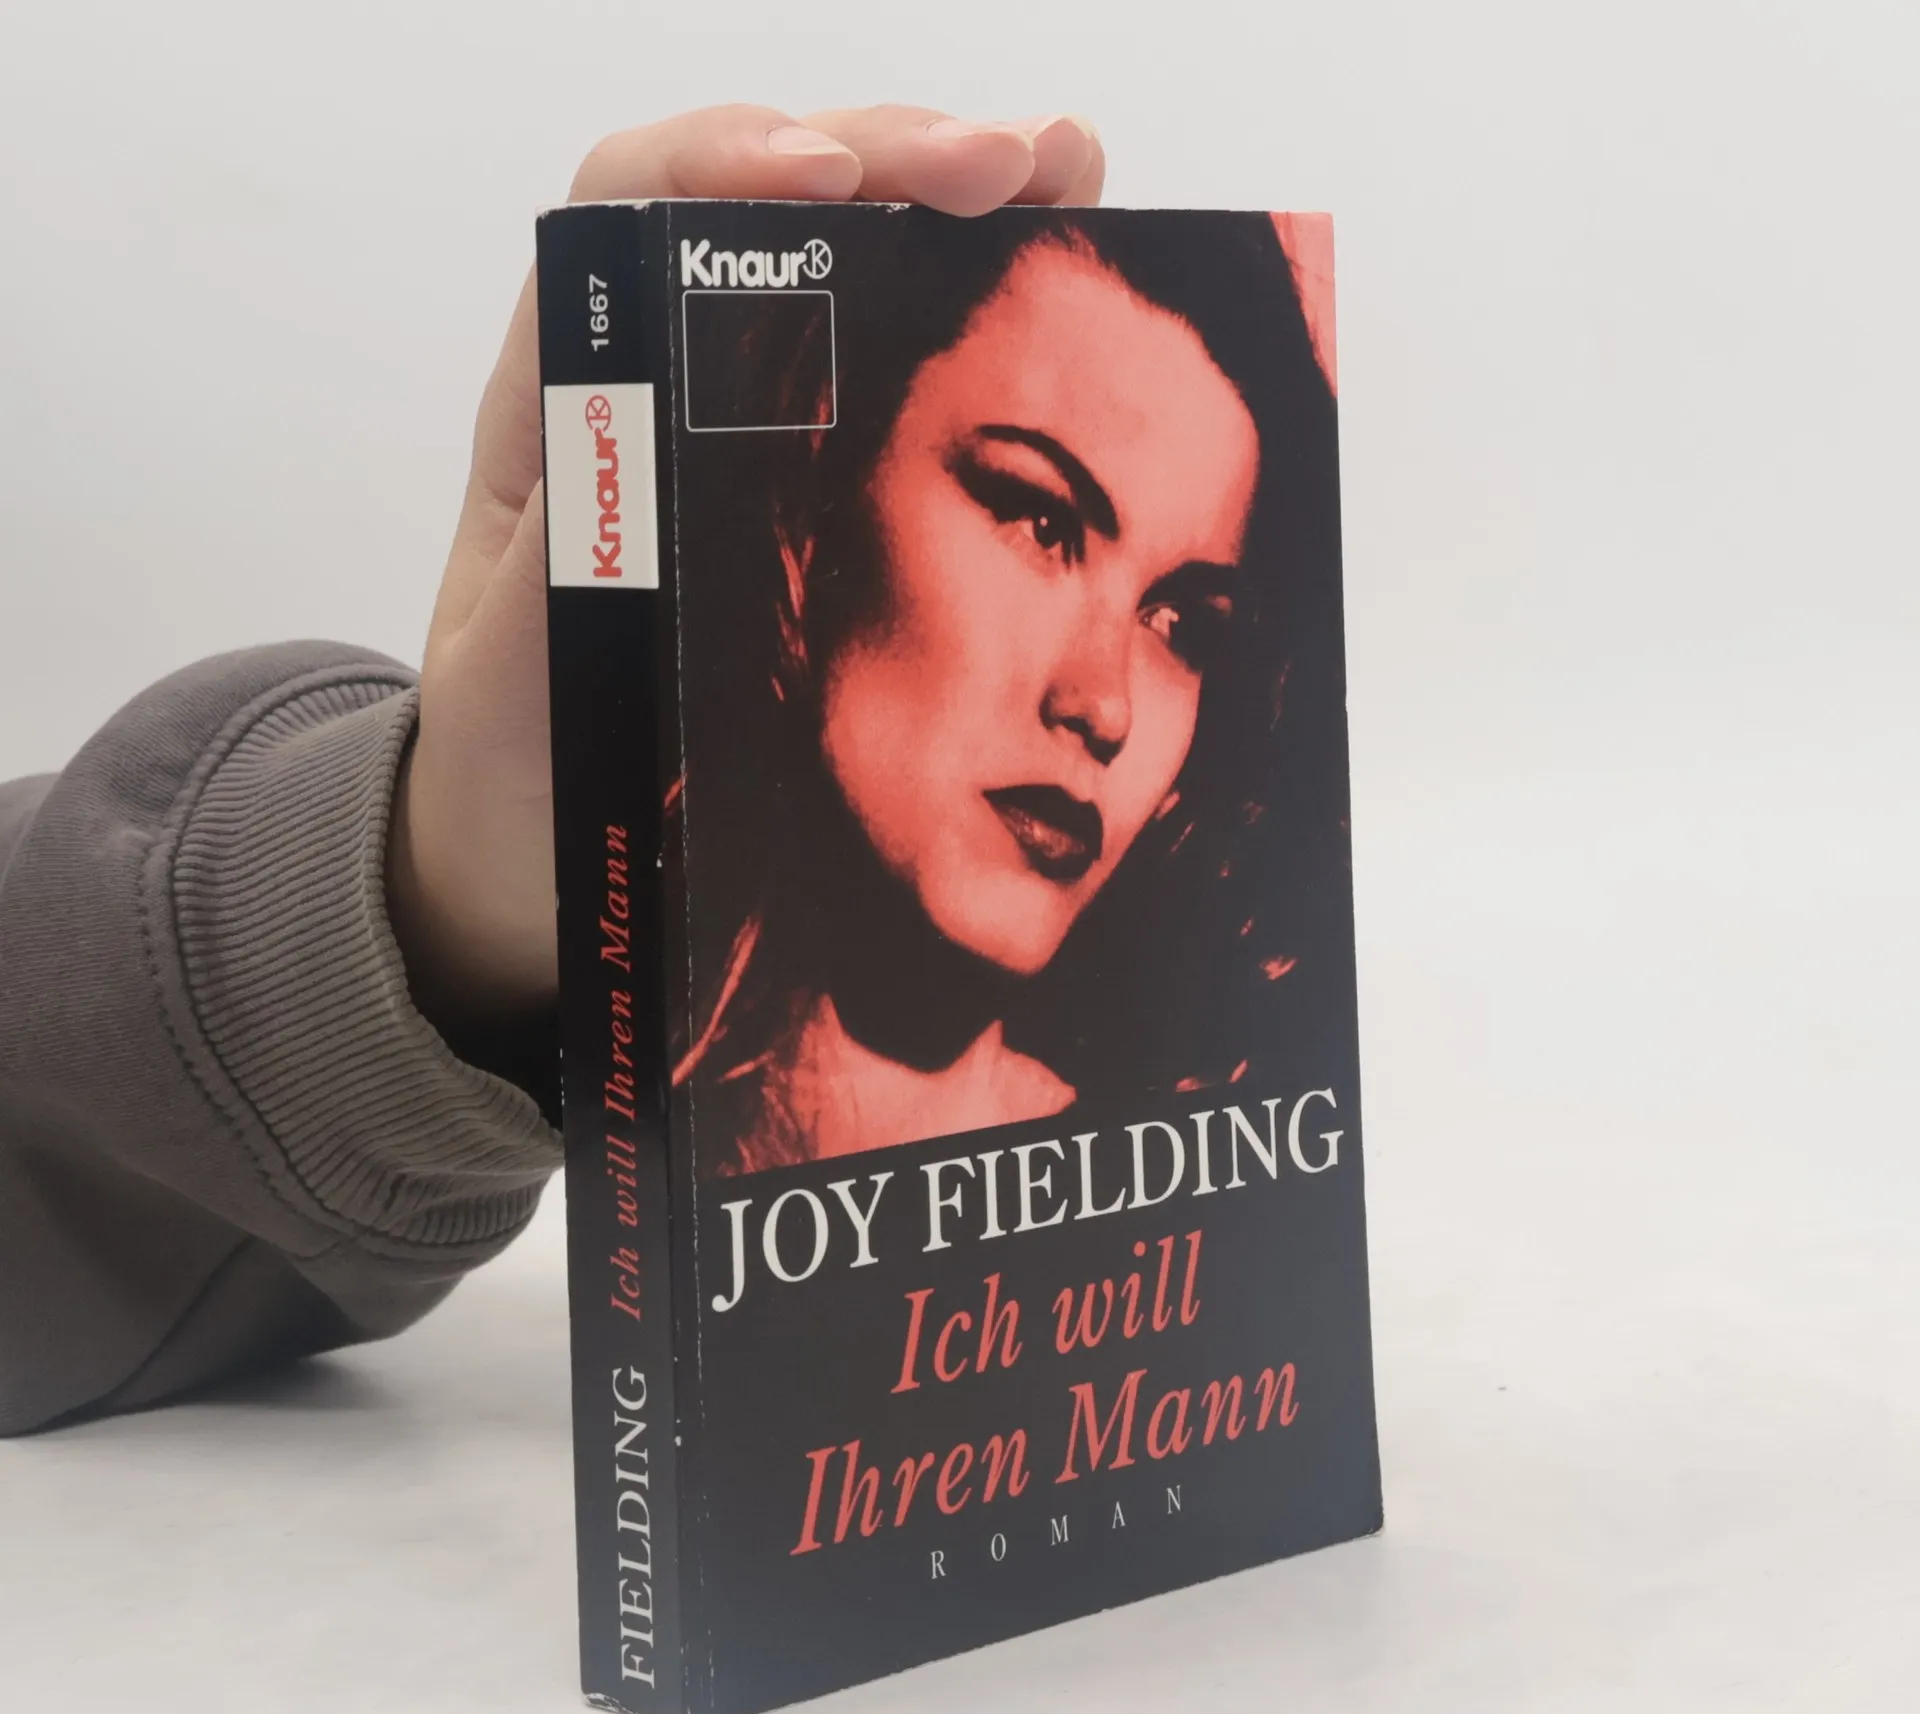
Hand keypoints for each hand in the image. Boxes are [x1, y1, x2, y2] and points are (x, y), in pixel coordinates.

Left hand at [387, 103, 1104, 1026]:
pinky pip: (888, 368)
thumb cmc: (516, 766)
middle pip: (767, 209)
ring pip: (842, 267)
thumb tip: (637, 443)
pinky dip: (973, 310)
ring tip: (1071, 176)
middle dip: (891, 157)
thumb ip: (567, 566)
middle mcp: (651, 390)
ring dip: (954, 207)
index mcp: (566, 410)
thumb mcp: (520, 675)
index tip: (827, 177)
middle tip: (1020, 163)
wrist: (529, 853)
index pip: (632, 208)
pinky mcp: (802, 494)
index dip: (729, 161)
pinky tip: (1054, 285)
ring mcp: (735, 433)